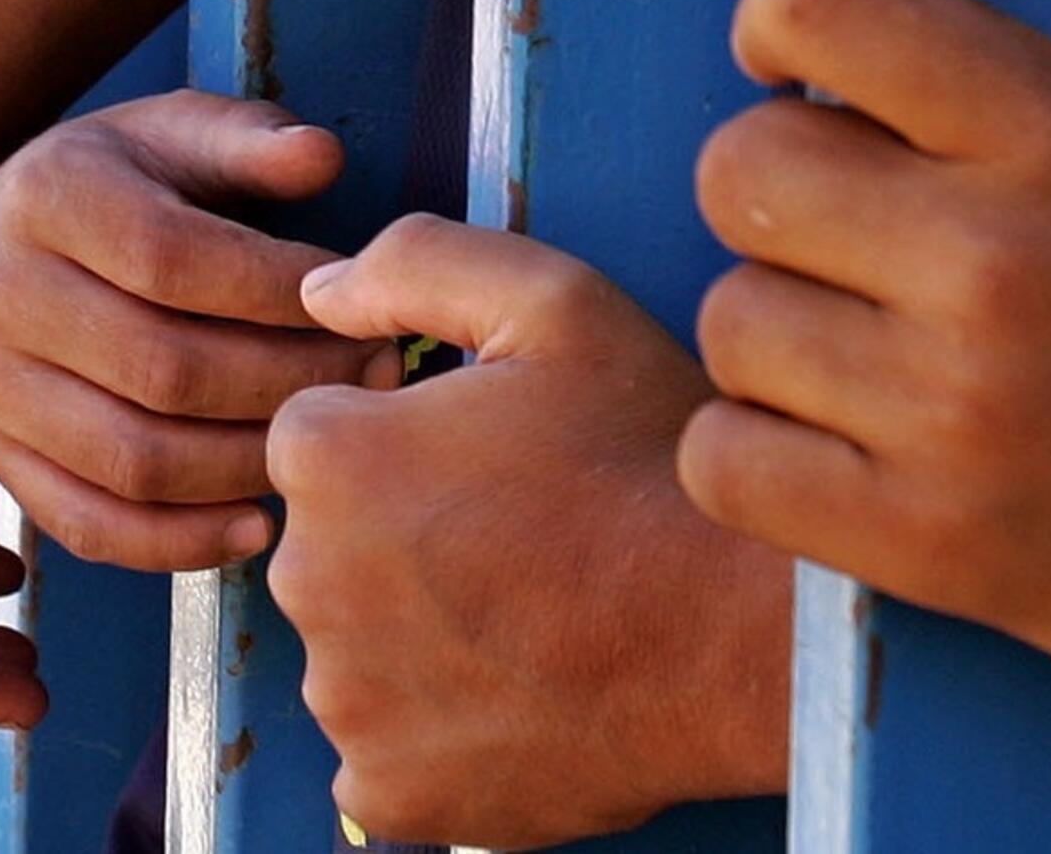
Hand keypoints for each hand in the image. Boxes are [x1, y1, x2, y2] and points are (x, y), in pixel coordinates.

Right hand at [0, 91, 401, 572]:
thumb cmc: (134, 177)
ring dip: (251, 461)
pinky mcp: (3, 461)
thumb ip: (254, 139)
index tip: (362, 303)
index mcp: (50, 198)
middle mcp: (1, 296)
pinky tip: (261, 524)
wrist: (20, 227)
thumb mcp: (186, 130)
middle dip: (289, 379)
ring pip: (134, 458)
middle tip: (378, 374)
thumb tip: (322, 157)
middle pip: (162, 368)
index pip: (174, 261)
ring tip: (332, 435)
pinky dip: (182, 541)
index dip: (280, 291)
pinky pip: (93, 525)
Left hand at [269, 215, 792, 851]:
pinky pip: (380, 733)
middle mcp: (309, 583)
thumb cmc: (646, 454)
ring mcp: (347, 701)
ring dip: (412, 615)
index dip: (398, 424)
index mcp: (332, 458)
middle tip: (515, 519)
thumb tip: (317, 293)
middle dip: (396, 518)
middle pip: (327, 531)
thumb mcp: (553, 302)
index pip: (315, 424)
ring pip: (353, 631)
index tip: (481, 445)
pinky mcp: (391, 790)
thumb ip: (416, 260)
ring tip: (528, 597)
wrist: (740, 630)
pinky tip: (514, 675)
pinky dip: (430, 710)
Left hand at [679, 0, 1050, 700]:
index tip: (800, 60)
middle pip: (735, 170)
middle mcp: (999, 269)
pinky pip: (727, 464)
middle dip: (773, 184)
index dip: (780, 16)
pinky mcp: (930, 550)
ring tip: (866, 335)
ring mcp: (956, 422)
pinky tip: (836, 436)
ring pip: (729, 321)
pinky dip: (754, 451)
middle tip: (846, 218)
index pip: (817, 2)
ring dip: (775, 324)